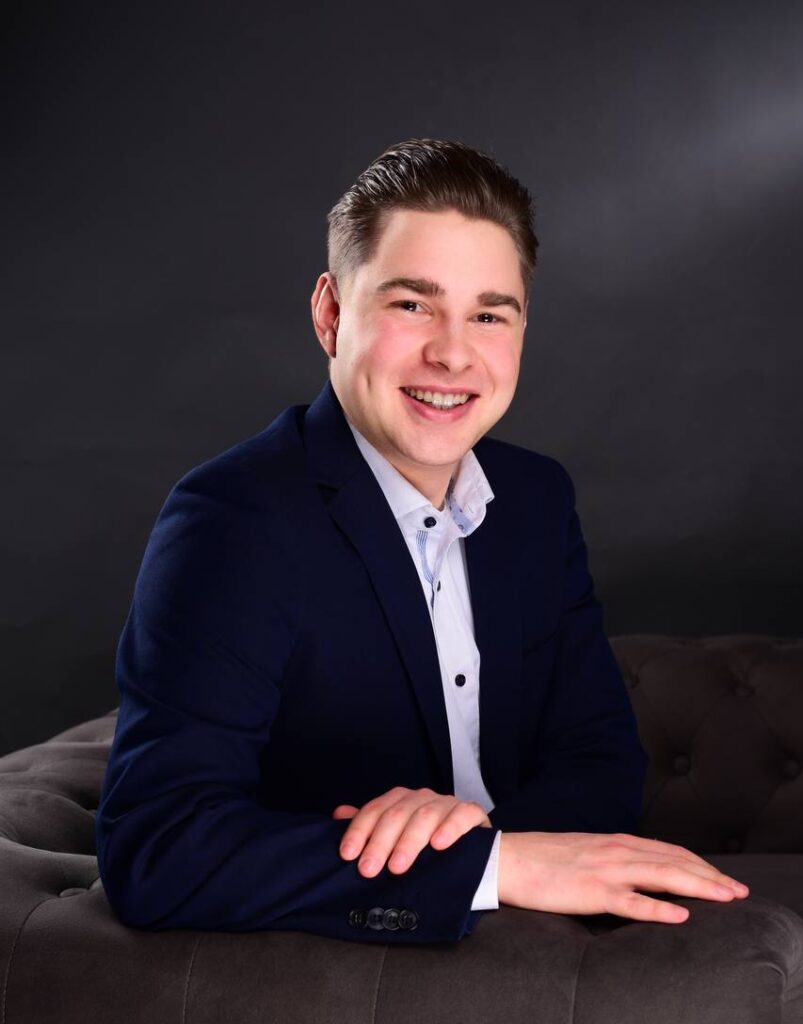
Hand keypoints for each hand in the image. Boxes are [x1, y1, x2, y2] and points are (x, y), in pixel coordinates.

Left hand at [332, 786, 491, 877]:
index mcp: (401, 800)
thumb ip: (370, 824)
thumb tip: (338, 814)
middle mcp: (422, 798)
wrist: (477, 848)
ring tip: (398, 866)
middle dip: (380, 843)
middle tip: (368, 870)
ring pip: (425, 816)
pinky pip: (461, 815)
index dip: (359, 831)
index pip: (374, 810)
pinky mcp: (471, 812)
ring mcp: (447, 804)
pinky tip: (439, 844)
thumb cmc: (429, 841)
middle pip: (397, 814)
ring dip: (409, 842)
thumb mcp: (397, 834)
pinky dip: (449, 829)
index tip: (347, 855)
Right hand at [497, 831, 749, 923]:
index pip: (668, 849)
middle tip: (740, 891)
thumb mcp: (585, 851)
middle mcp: (616, 850)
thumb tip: (636, 871)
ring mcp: (605, 870)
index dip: (700, 863)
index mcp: (614, 841)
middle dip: (711, 876)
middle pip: (674, 861)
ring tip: (726, 898)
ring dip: (699, 887)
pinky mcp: (591, 892)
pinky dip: (658, 909)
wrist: (506, 859)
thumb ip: (612, 858)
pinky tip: (680, 916)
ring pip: (662, 876)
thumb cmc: (542, 859)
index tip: (723, 877)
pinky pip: (630, 902)